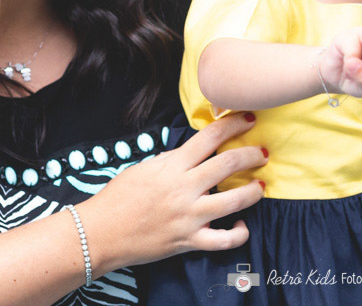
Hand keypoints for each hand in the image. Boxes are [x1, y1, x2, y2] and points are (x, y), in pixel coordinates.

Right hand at [79, 112, 267, 269]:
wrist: (100, 233)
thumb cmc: (117, 198)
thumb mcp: (144, 168)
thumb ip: (172, 161)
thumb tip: (194, 153)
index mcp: (172, 166)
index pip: (210, 137)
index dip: (233, 124)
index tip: (248, 120)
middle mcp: (184, 188)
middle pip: (228, 164)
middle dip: (251, 154)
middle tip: (262, 152)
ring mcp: (189, 216)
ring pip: (234, 200)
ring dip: (253, 191)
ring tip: (261, 186)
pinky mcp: (189, 241)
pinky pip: (223, 240)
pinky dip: (238, 234)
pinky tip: (242, 226)